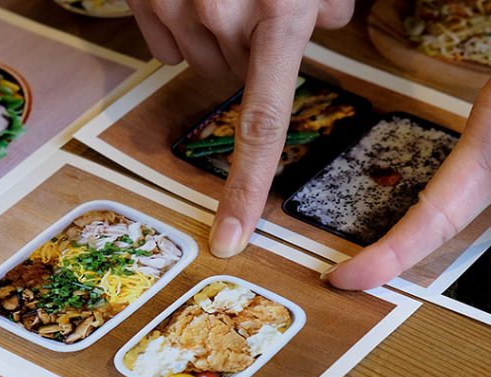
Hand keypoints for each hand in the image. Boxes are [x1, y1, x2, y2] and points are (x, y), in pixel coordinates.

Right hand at [127, 0, 356, 256]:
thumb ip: (326, 1)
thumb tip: (326, 20)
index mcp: (280, 13)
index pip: (264, 126)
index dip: (246, 191)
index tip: (228, 239)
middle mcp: (222, 17)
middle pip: (232, 81)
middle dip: (247, 56)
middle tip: (259, 9)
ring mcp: (178, 6)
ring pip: (198, 64)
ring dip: (213, 42)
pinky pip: (164, 46)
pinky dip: (177, 27)